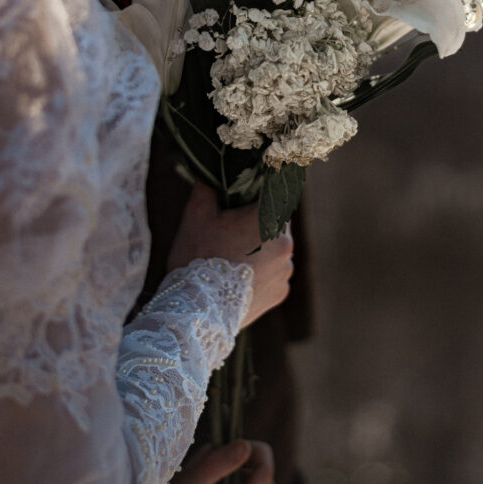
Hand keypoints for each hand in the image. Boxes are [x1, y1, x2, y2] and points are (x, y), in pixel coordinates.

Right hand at [167, 182, 292, 326]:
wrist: (196, 310)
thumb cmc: (197, 257)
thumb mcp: (196, 215)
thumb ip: (207, 187)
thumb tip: (211, 172)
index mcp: (270, 219)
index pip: (276, 194)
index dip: (262, 193)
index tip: (247, 198)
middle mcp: (286, 245)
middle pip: (276, 223)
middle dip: (257, 224)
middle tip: (232, 230)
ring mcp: (285, 272)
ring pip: (276, 250)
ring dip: (261, 250)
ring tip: (233, 258)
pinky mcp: (280, 293)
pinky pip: (274, 275)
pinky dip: (261, 274)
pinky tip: (239, 278)